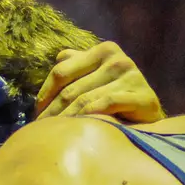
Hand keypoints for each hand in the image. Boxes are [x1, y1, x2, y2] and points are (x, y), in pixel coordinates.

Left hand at [35, 41, 164, 122]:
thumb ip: (78, 64)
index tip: (36, 112)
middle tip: (41, 130)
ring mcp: (132, 76)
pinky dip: (88, 117)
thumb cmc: (116, 96)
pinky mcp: (143, 95)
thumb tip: (59, 56)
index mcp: (104, 50)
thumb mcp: (96, 76)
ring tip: (54, 134)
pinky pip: (106, 105)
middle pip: (71, 89)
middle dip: (52, 112)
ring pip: (85, 100)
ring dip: (66, 120)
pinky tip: (77, 129)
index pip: (62, 71)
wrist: (148, 116)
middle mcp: (118, 59)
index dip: (45, 93)